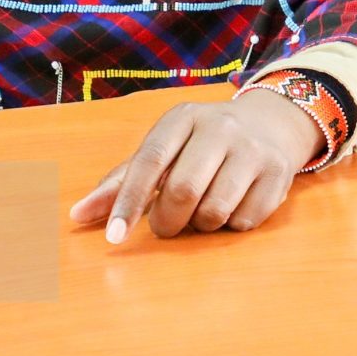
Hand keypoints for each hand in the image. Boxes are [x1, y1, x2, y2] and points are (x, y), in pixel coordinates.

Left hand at [68, 91, 321, 241]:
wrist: (272, 123)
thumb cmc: (202, 145)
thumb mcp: (164, 150)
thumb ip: (122, 182)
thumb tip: (76, 215)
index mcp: (183, 118)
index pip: (149, 161)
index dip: (128, 202)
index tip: (114, 237)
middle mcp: (221, 127)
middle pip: (183, 190)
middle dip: (167, 221)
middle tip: (167, 225)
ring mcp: (253, 148)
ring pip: (214, 211)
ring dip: (201, 225)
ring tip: (203, 211)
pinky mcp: (279, 171)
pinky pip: (245, 220)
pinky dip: (232, 225)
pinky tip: (234, 205)